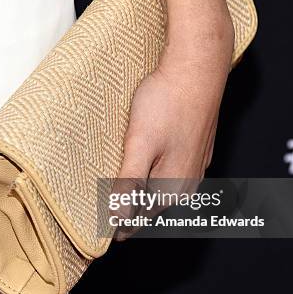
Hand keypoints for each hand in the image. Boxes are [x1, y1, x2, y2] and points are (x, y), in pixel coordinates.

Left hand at [113, 9, 233, 236]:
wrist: (197, 69)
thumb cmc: (168, 102)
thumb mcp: (140, 144)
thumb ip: (130, 183)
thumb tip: (118, 219)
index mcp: (172, 187)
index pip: (137, 219)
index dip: (115, 224)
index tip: (95, 222)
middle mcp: (187, 183)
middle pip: (150, 206)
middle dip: (127, 208)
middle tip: (100, 206)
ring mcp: (194, 166)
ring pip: (161, 188)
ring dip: (140, 191)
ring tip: (116, 188)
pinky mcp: (195, 149)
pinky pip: (170, 171)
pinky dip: (153, 173)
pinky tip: (143, 163)